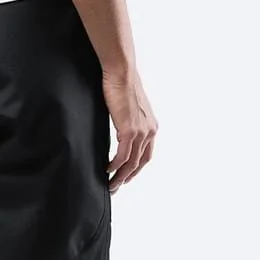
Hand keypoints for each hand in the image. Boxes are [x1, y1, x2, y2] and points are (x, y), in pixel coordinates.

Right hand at [102, 67, 157, 192]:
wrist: (121, 72)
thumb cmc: (121, 83)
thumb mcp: (128, 106)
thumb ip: (127, 119)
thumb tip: (119, 126)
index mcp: (151, 126)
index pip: (146, 154)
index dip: (136, 168)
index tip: (126, 176)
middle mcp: (149, 131)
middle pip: (140, 162)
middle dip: (128, 177)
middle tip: (117, 186)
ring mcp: (141, 132)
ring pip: (132, 163)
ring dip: (121, 176)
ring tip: (111, 184)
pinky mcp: (129, 130)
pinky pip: (123, 156)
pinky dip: (115, 166)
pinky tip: (108, 170)